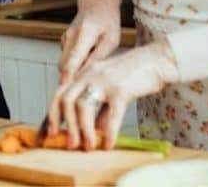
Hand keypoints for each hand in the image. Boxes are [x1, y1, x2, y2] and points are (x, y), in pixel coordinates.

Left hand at [48, 41, 177, 150]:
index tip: (51, 133)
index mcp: (84, 74)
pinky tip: (109, 143)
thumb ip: (100, 109)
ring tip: (88, 147)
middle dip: (66, 126)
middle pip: (67, 100)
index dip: (52, 114)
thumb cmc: (133, 75)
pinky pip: (111, 114)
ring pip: (83, 107)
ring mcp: (104, 81)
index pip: (59, 93)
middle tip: (70, 144)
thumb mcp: (109, 89)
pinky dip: (109, 132)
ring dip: (84, 131)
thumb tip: (93, 131)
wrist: (156, 61)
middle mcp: (89, 75)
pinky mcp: (121, 89)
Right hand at [59, 0, 122, 84]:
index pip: (74, 57)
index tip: (65, 87)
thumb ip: (99, 57)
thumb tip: (88, 75)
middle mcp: (70, 35)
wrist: (96, 3)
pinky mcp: (64, 41)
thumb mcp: (111, 39)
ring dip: (73, 70)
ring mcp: (65, 38)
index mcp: (85, 32)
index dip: (69, 73)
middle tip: (85, 88)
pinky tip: (87, 60)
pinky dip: (74, 64)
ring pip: (64, 63)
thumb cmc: (108, 21)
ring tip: (90, 73)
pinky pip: (66, 58)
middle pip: (64, 64)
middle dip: (71, 77)